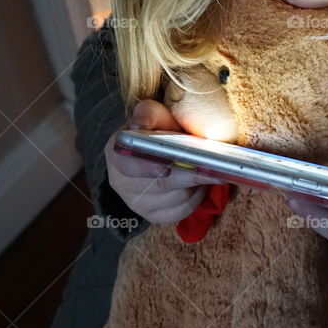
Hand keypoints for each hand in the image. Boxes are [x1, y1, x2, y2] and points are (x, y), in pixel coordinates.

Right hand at [104, 99, 224, 223]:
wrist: (152, 148)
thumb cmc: (154, 128)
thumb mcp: (149, 113)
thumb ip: (145, 114)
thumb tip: (138, 125)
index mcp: (117, 156)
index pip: (128, 167)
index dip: (148, 169)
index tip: (168, 168)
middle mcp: (121, 183)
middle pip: (159, 186)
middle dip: (188, 176)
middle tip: (211, 168)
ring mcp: (136, 202)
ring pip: (174, 200)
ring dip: (196, 186)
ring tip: (208, 170)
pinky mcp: (152, 215)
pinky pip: (179, 212)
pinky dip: (195, 199)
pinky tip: (201, 185)